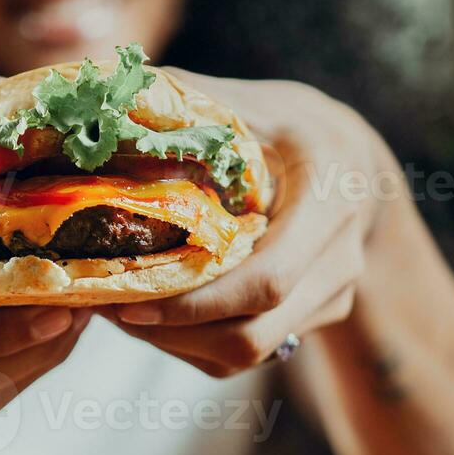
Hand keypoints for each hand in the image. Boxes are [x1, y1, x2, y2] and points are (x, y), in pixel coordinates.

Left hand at [102, 72, 387, 376]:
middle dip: (171, 332)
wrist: (355, 161)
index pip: (266, 280)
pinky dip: (194, 342)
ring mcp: (331, 298)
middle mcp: (339, 261)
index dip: (196, 303)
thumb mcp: (248, 103)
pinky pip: (249, 351)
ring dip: (176, 342)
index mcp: (329, 201)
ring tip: (118, 308)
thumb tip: (98, 102)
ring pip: (246, 353)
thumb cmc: (291, 125)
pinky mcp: (312, 318)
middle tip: (105, 307)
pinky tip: (154, 309)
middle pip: (252, 335)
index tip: (130, 301)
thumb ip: (183, 103)